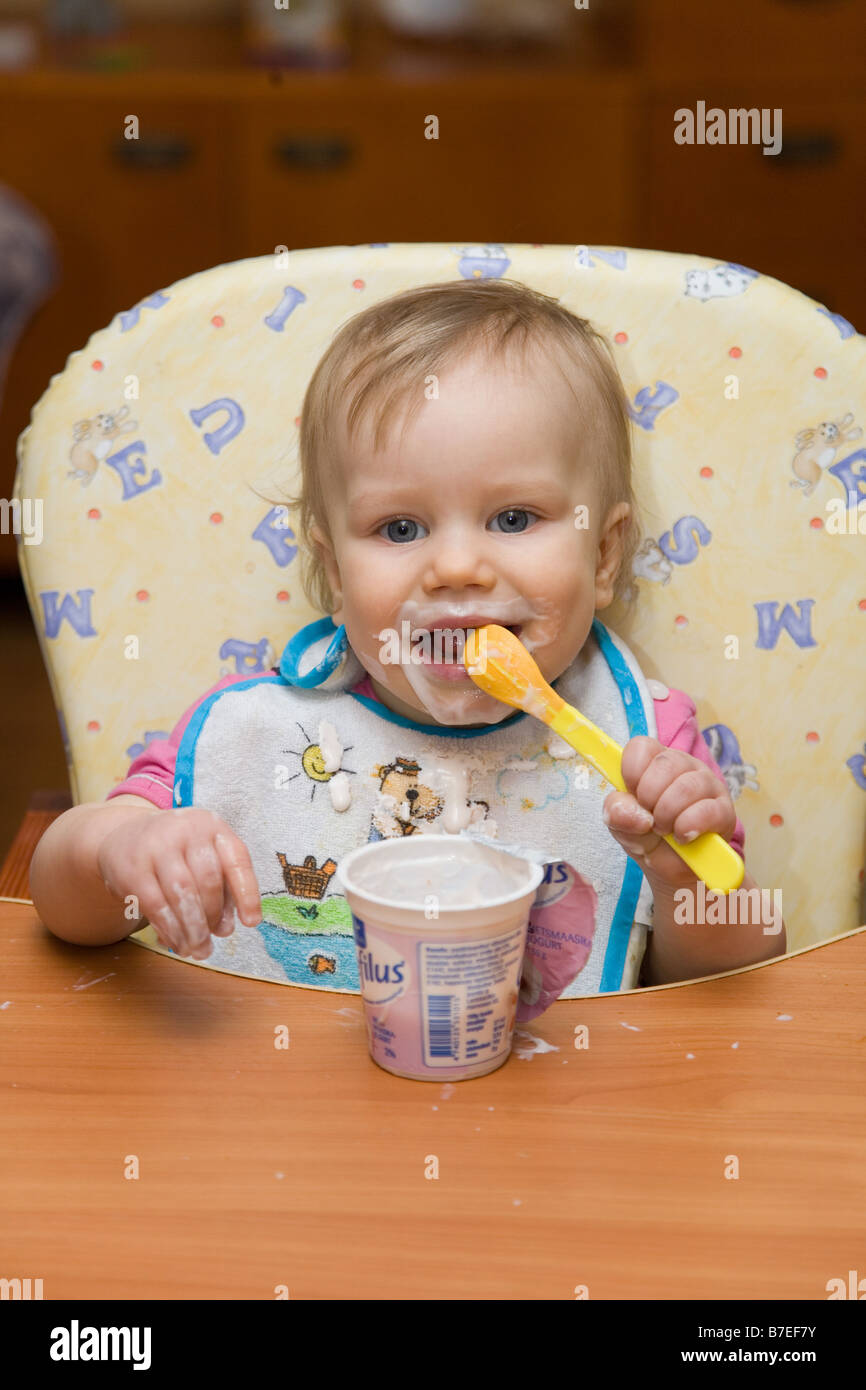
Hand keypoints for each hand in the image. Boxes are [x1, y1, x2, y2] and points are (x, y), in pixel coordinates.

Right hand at [98, 808, 261, 959]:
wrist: (122, 836)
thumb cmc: (175, 851)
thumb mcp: (203, 855)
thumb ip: (221, 888)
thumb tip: (225, 929)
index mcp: (212, 826)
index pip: (237, 860)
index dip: (247, 894)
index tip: (251, 922)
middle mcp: (186, 830)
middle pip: (208, 879)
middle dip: (213, 916)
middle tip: (213, 940)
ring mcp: (157, 847)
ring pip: (182, 893)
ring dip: (192, 929)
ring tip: (198, 950)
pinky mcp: (133, 869)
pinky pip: (156, 905)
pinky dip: (169, 929)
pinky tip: (176, 942)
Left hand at [602, 736, 738, 889]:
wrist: (674, 871)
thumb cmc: (648, 838)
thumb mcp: (622, 826)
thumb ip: (617, 814)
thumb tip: (632, 812)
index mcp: (655, 762)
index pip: (641, 747)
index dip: (631, 772)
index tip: (633, 795)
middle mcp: (684, 766)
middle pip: (665, 764)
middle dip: (649, 798)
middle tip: (650, 818)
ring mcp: (708, 785)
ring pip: (686, 787)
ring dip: (667, 815)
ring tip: (665, 830)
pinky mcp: (725, 810)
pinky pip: (707, 811)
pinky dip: (688, 827)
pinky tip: (683, 837)